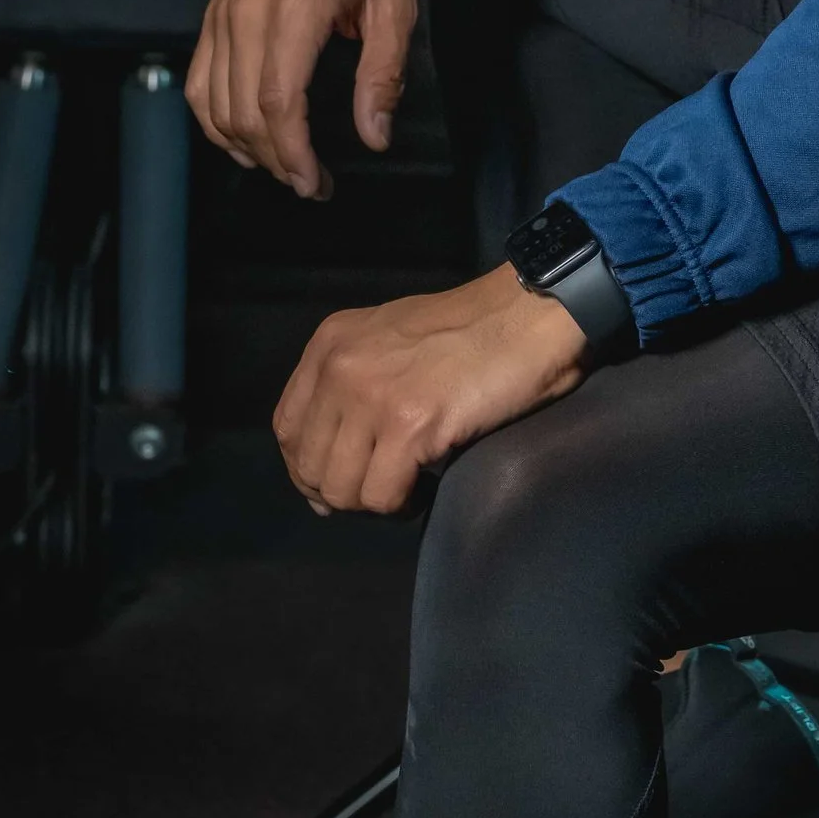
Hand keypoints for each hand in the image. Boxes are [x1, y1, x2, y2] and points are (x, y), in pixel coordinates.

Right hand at [187, 0, 416, 200]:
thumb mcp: (396, 6)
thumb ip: (383, 76)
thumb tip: (374, 137)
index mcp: (294, 8)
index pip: (278, 104)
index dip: (294, 155)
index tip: (316, 184)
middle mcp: (246, 11)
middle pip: (243, 112)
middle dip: (276, 159)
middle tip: (313, 183)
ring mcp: (223, 10)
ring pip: (214, 103)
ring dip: (245, 145)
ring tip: (285, 165)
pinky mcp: (215, 11)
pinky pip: (199, 79)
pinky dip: (215, 117)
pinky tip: (246, 136)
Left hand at [275, 269, 590, 513]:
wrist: (531, 313)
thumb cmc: (472, 327)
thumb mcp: (390, 337)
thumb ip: (351, 385)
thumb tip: (325, 474)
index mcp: (331, 342)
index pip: (286, 427)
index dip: (306, 468)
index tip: (336, 485)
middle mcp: (341, 367)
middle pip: (311, 466)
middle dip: (343, 492)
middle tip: (385, 488)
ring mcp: (372, 397)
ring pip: (342, 489)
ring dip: (374, 502)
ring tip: (408, 488)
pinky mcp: (410, 426)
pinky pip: (383, 496)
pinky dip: (403, 504)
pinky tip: (425, 488)